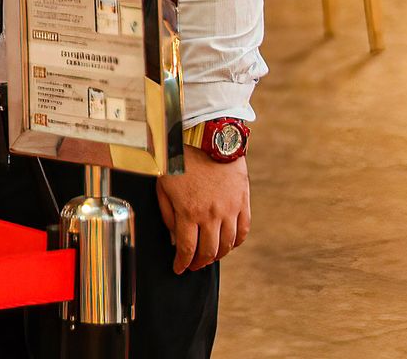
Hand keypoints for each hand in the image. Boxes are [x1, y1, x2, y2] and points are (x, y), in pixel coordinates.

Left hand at [156, 152, 250, 272]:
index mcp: (189, 212)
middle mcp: (212, 215)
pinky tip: (229, 244)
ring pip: (228, 245)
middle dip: (199, 263)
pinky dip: (236, 242)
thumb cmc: (178, 160)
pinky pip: (243, 230)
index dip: (182, 263)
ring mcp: (230, 209)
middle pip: (209, 251)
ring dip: (218, 255)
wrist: (207, 137)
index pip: (187, 249)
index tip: (178, 269)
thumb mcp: (163, 186)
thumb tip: (174, 238)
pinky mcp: (243, 201)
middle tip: (193, 265)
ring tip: (209, 257)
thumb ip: (168, 215)